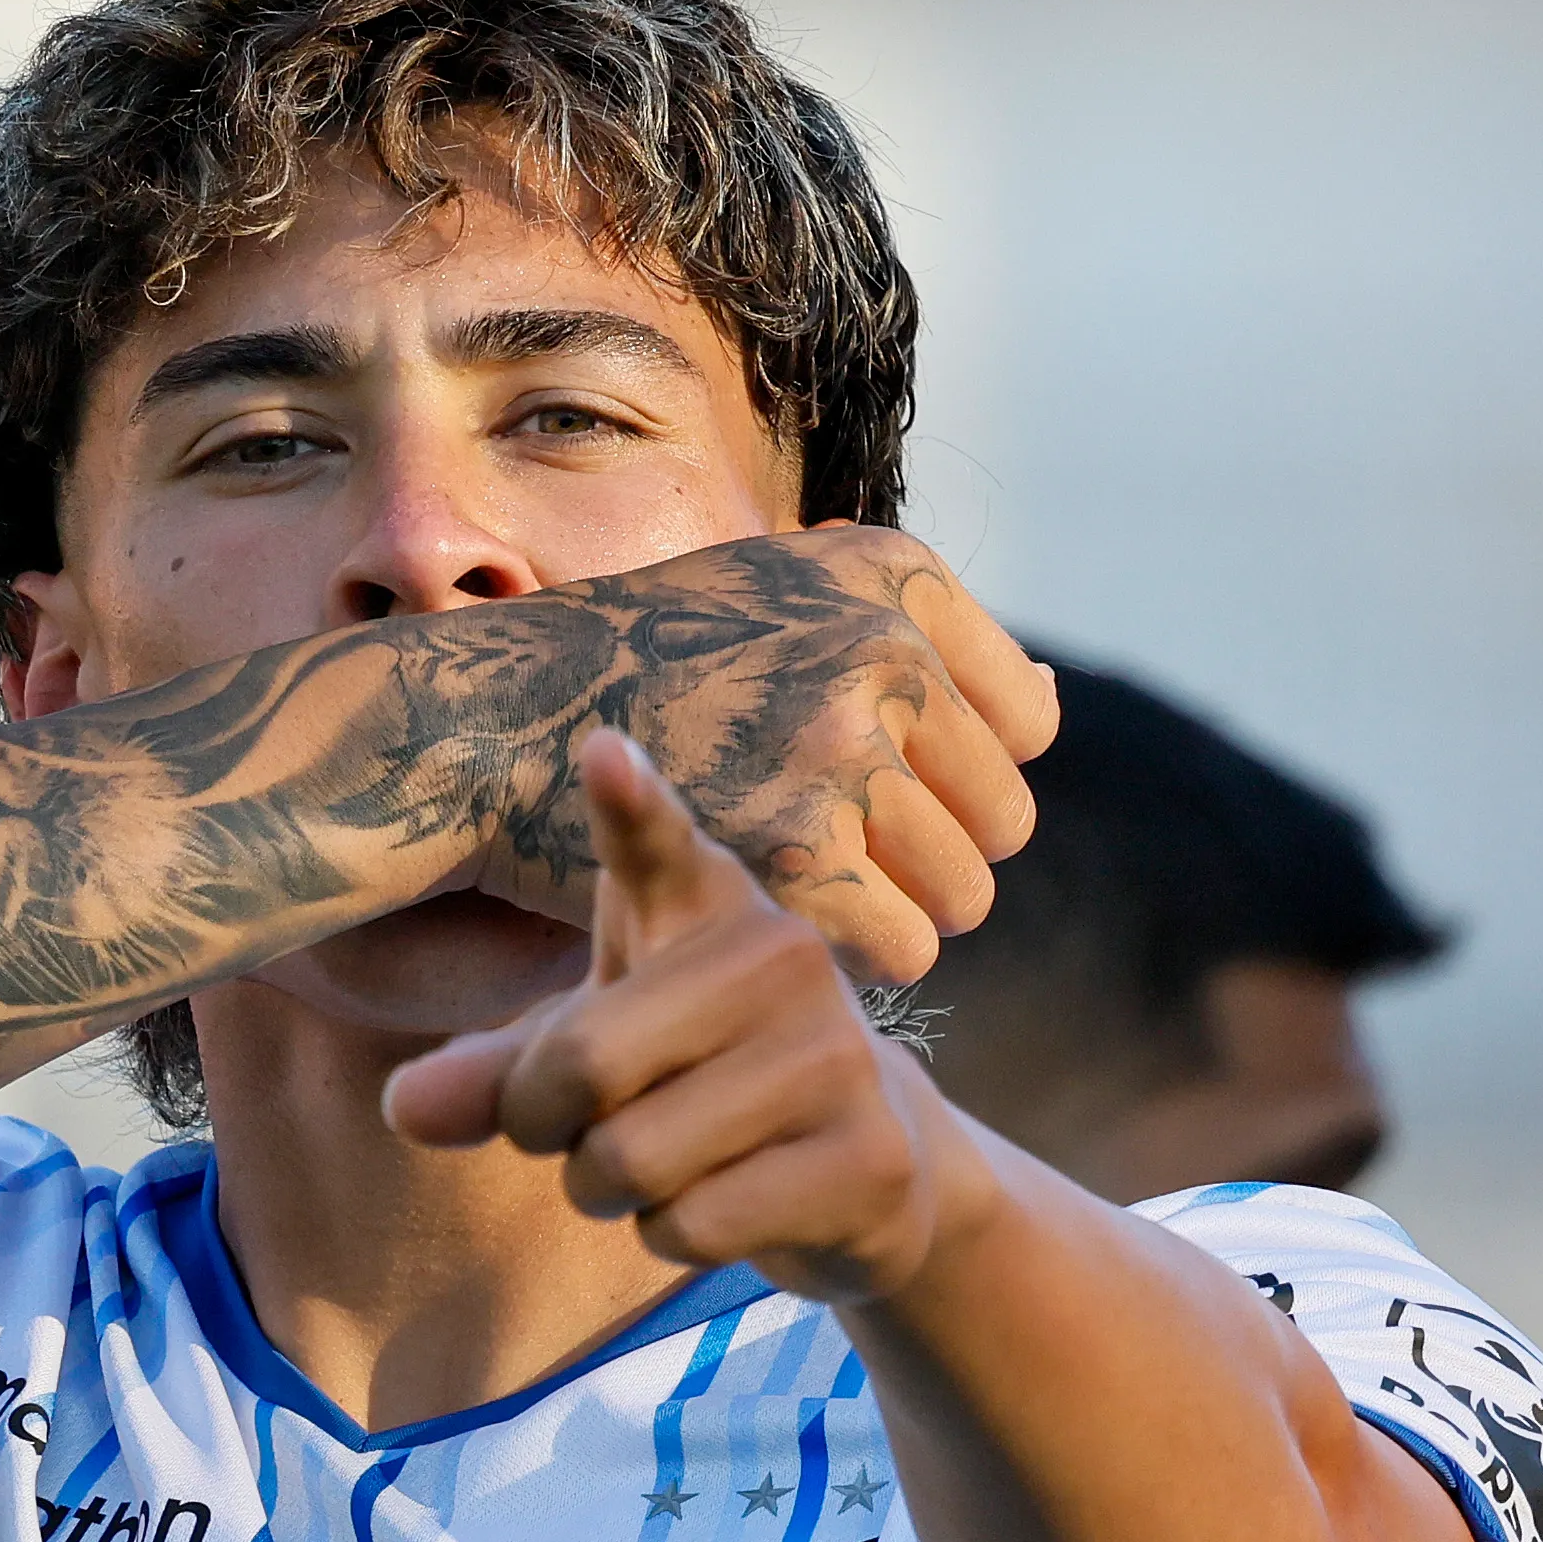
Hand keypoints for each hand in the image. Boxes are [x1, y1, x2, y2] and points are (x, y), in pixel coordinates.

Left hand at [390, 730, 981, 1302]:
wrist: (874, 1166)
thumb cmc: (699, 1081)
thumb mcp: (592, 1054)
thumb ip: (493, 1075)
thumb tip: (402, 1107)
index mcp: (709, 904)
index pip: (656, 847)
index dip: (630, 804)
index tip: (603, 753)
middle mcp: (784, 958)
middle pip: (581, 1064)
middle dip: (543, 1128)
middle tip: (581, 1132)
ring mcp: (836, 1056)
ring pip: (631, 1159)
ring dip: (609, 1192)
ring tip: (665, 1166)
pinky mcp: (866, 1158)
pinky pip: (692, 1225)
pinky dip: (671, 1237)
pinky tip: (727, 1205)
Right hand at [499, 527, 1057, 984]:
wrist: (492, 721)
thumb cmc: (635, 672)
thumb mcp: (774, 602)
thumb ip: (904, 642)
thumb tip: (1050, 696)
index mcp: (893, 578)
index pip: (1027, 723)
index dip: (954, 779)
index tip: (875, 794)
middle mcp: (884, 650)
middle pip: (1001, 820)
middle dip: (930, 858)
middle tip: (837, 870)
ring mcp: (844, 751)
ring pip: (961, 895)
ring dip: (890, 917)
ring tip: (804, 904)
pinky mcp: (799, 854)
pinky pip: (902, 948)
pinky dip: (847, 963)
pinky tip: (777, 935)